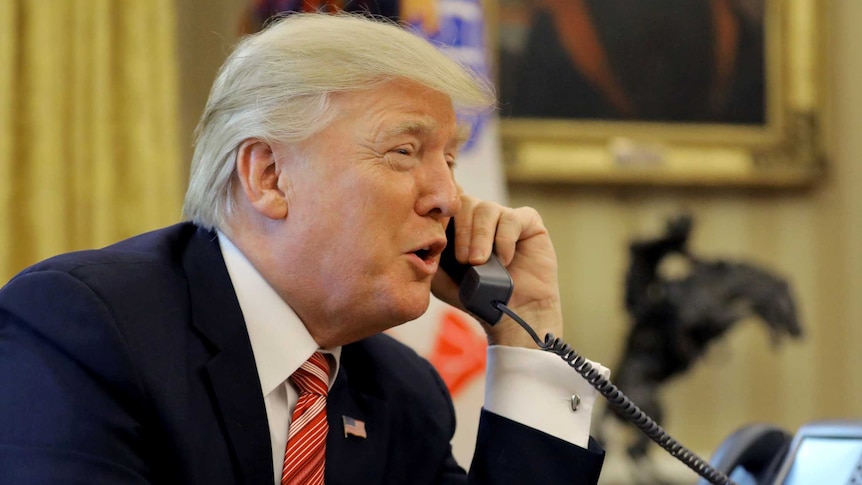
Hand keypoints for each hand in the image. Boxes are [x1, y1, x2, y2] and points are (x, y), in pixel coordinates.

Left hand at [431, 196, 562, 347]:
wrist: (510, 315)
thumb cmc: (474, 297)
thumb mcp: (440, 277)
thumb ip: (426, 254)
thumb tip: (415, 234)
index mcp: (457, 225)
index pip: (445, 204)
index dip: (439, 215)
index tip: (437, 236)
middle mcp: (480, 216)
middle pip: (465, 203)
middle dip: (462, 231)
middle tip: (463, 260)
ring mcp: (504, 217)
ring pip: (487, 208)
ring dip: (480, 236)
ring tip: (479, 262)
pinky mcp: (528, 222)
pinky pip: (512, 218)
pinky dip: (504, 239)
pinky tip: (504, 261)